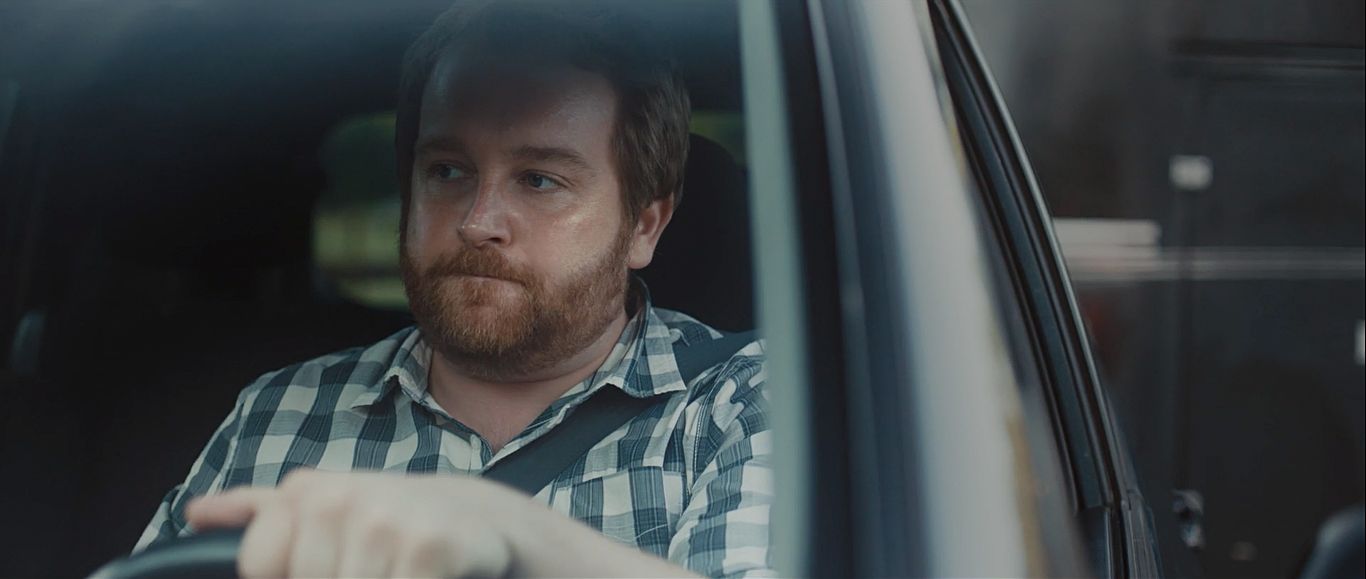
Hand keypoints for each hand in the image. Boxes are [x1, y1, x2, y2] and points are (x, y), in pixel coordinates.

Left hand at [186, 469, 522, 577]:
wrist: (483, 522)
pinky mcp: (427, 545)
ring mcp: (383, 520)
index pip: (259, 567)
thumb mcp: (327, 507)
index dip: (295, 577)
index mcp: (305, 493)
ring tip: (401, 573)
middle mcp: (337, 499)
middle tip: (376, 568)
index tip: (334, 564)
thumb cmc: (395, 524)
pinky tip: (429, 577)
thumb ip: (260, 512)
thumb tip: (195, 514)